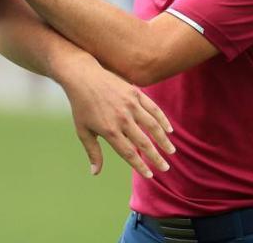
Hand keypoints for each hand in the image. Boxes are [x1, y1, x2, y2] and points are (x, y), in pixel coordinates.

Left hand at [54, 54, 174, 177]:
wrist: (82, 77)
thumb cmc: (81, 106)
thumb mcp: (83, 131)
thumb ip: (93, 152)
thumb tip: (95, 173)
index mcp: (109, 130)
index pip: (129, 153)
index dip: (140, 166)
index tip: (150, 175)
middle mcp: (122, 118)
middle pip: (144, 143)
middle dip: (156, 157)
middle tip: (165, 168)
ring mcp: (130, 105)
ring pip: (153, 126)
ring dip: (163, 140)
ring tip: (171, 151)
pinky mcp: (135, 93)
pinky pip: (153, 108)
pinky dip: (162, 120)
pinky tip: (168, 130)